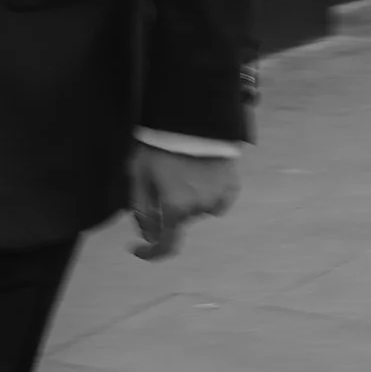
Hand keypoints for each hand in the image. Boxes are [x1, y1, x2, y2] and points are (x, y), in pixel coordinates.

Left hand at [127, 142, 239, 262]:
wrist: (191, 118)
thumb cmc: (159, 146)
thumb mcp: (139, 176)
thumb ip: (141, 210)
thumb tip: (148, 237)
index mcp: (175, 207)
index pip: (165, 245)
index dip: (151, 253)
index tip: (139, 250)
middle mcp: (200, 207)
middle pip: (178, 219)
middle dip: (167, 208)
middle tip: (160, 181)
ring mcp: (219, 197)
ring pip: (197, 210)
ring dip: (188, 199)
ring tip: (182, 171)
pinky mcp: (232, 186)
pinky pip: (216, 200)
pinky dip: (206, 193)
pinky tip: (199, 173)